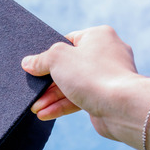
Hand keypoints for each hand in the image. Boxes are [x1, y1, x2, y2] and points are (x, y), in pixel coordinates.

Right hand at [21, 25, 149, 149]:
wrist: (121, 106)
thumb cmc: (92, 75)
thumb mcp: (57, 58)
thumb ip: (40, 59)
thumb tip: (28, 63)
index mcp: (99, 36)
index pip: (68, 41)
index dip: (50, 53)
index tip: (36, 65)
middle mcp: (107, 54)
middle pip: (69, 66)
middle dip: (48, 82)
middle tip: (33, 90)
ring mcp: (108, 77)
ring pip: (73, 85)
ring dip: (52, 97)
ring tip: (35, 107)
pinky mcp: (106, 97)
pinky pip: (80, 99)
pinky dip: (63, 106)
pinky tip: (45, 114)